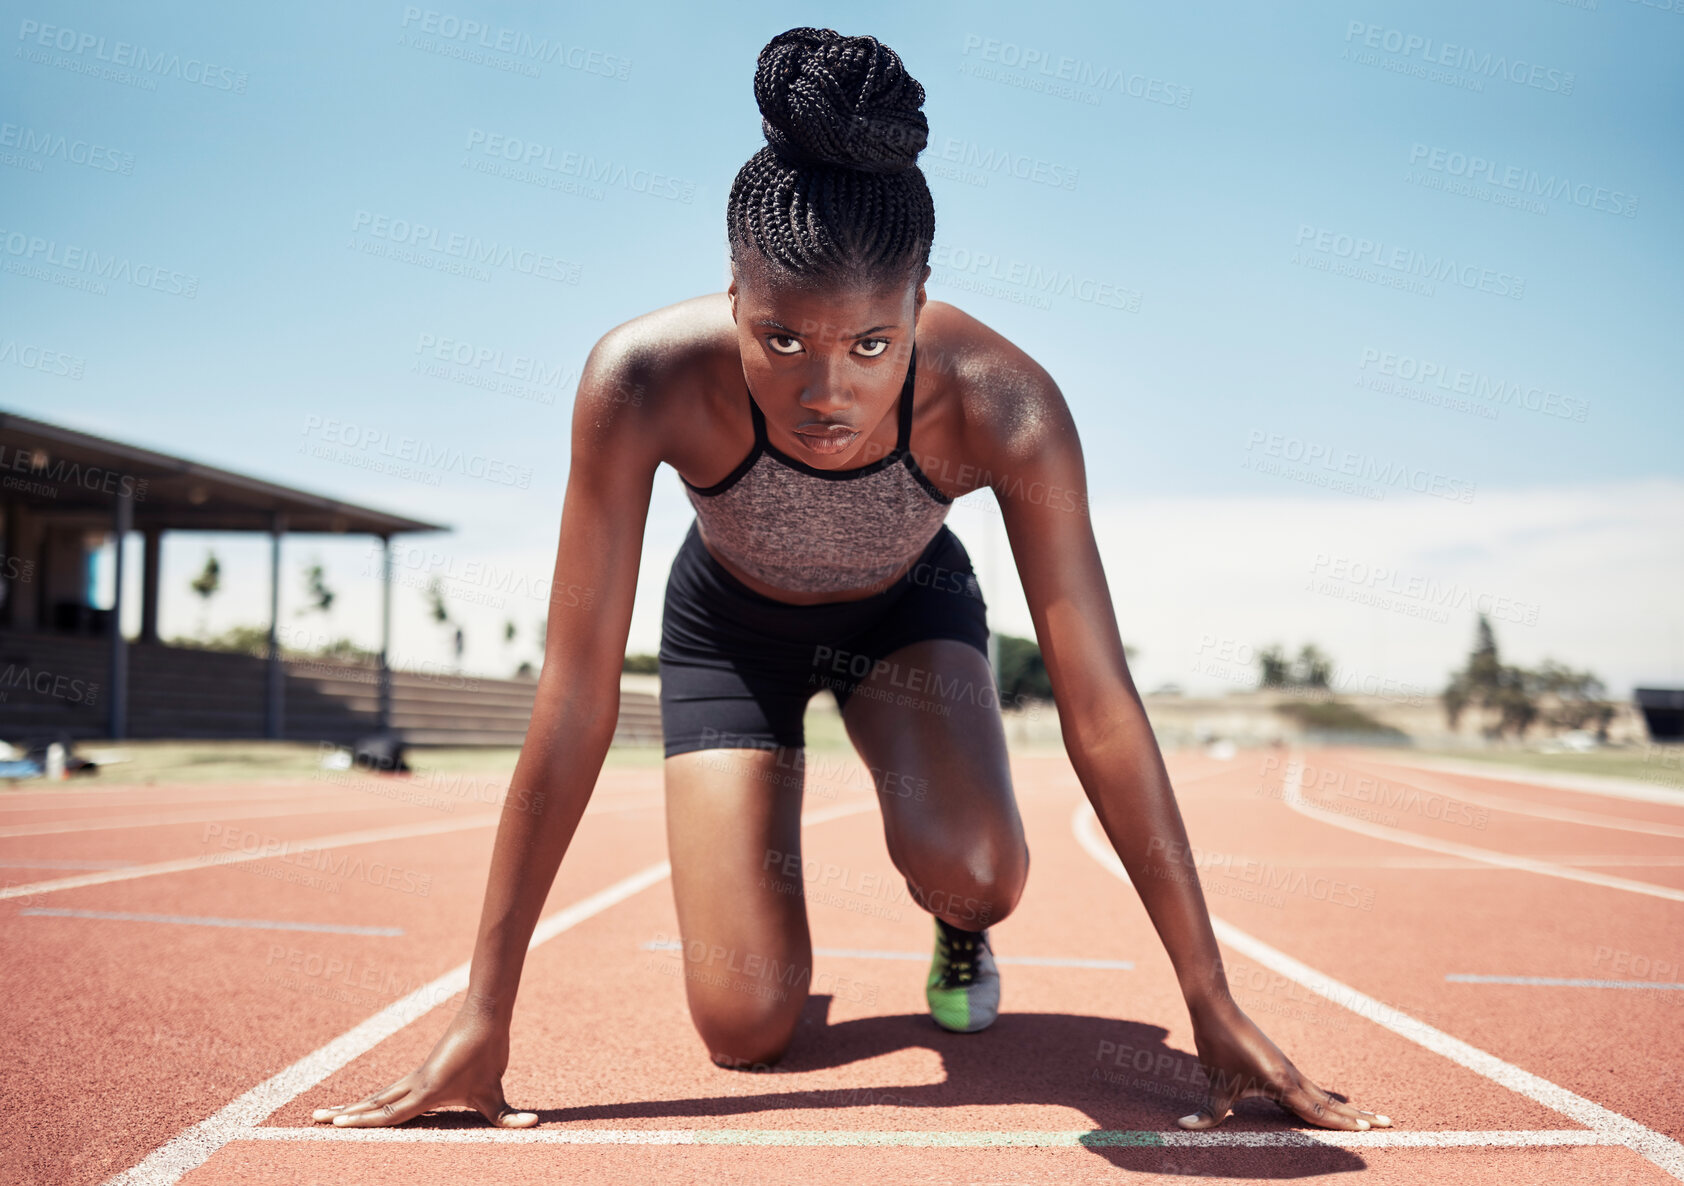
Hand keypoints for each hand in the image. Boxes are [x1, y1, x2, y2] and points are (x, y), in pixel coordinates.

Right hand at [311, 1009, 537, 1128]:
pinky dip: (373, 1099)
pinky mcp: (422, 1073)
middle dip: (345, 1115)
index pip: (388, 1113)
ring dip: (353, 1106)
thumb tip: (534, 1123)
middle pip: (373, 1104)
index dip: (363, 1122)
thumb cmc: (488, 1052)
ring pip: (377, 1096)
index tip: (337, 1126)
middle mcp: (414, 1086)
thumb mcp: (496, 1090)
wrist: (484, 1016)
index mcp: (425, 1093)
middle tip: (314, 1121)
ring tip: (325, 1114)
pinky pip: (391, 1090)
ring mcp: (415, 1078)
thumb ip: (509, 1114)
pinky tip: (365, 1104)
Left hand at [1177, 997, 1390, 1130]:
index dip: (1342, 1123)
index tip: (1370, 1130)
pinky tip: (1329, 1102)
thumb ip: (1207, 1112)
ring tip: (1370, 1117)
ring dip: (1346, 1107)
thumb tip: (1182, 1127)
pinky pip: (1308, 1086)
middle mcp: (1292, 1076)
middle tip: (1389, 1123)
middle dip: (1358, 1116)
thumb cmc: (1217, 1046)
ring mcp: (1287, 1068)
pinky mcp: (1279, 1063)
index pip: (1318, 1111)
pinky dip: (1325, 1098)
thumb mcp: (1214, 1084)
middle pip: (1331, 1103)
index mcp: (1282, 1084)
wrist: (1217, 1008)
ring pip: (1323, 1094)